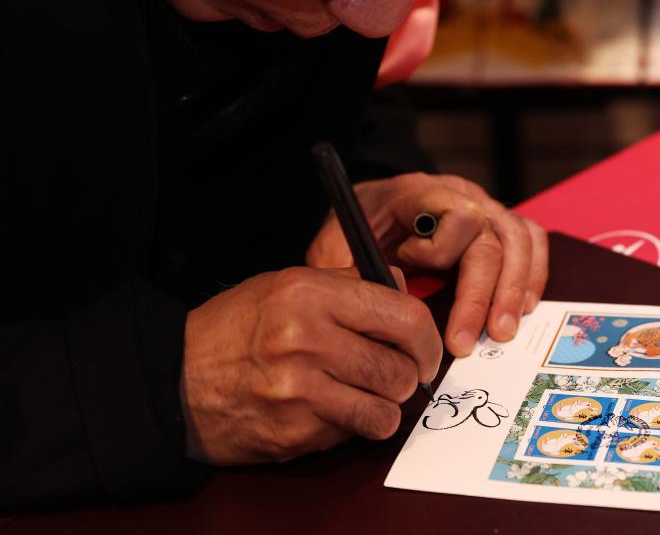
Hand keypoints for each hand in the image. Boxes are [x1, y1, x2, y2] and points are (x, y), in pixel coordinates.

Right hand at [180, 266, 441, 464]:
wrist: (173, 378)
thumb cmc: (236, 327)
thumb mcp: (289, 284)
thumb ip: (351, 283)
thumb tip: (404, 287)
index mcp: (310, 294)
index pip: (404, 316)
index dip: (428, 338)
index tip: (426, 350)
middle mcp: (306, 340)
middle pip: (401, 369)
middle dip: (409, 377)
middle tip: (397, 375)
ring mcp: (299, 391)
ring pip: (385, 411)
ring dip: (384, 407)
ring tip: (366, 394)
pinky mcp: (292, 433)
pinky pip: (352, 434)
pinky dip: (352, 426)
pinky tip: (331, 409)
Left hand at [306, 173, 547, 356]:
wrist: (370, 208)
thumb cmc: (355, 230)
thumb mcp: (337, 246)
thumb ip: (355, 274)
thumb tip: (388, 311)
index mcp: (421, 192)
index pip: (459, 215)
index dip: (441, 251)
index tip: (410, 271)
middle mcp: (462, 194)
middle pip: (493, 239)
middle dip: (482, 296)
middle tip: (466, 344)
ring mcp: (486, 206)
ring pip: (520, 241)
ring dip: (514, 291)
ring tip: (501, 334)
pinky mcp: (499, 224)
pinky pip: (531, 242)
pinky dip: (532, 276)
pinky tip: (524, 308)